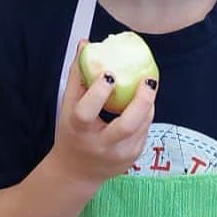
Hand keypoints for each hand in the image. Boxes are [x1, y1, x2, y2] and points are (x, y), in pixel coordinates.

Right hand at [49, 40, 156, 184]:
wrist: (76, 172)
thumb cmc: (71, 132)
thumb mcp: (68, 106)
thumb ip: (77, 76)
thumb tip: (86, 44)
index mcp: (79, 129)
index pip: (87, 111)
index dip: (99, 92)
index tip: (110, 74)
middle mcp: (100, 145)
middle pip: (126, 125)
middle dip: (141, 101)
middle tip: (148, 81)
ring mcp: (119, 155)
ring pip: (141, 127)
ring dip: (146, 105)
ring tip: (148, 86)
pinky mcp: (132, 159)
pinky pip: (144, 132)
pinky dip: (145, 115)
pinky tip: (144, 102)